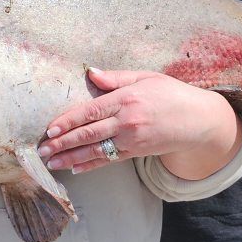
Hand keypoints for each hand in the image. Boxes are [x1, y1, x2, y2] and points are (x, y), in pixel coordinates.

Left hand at [37, 67, 241, 177]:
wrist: (198, 120)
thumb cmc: (170, 94)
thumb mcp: (145, 77)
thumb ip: (116, 78)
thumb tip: (89, 73)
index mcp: (126, 99)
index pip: (90, 111)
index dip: (68, 121)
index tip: (50, 129)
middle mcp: (127, 121)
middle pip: (89, 134)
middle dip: (63, 143)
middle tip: (42, 149)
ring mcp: (132, 140)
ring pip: (96, 151)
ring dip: (71, 157)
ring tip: (52, 163)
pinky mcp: (136, 153)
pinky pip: (109, 160)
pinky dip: (91, 165)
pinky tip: (75, 169)